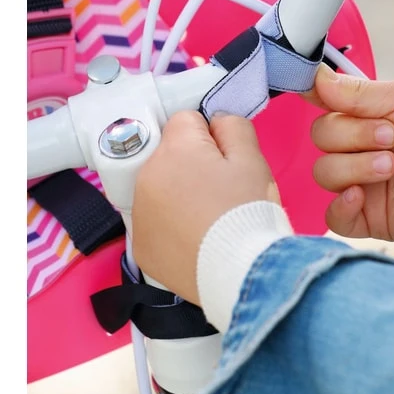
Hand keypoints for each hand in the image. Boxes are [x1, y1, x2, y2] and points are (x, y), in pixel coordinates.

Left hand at [132, 111, 278, 304]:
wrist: (242, 274)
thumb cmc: (248, 211)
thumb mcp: (253, 158)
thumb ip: (232, 125)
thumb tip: (215, 122)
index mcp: (174, 149)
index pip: (187, 120)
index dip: (212, 137)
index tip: (227, 161)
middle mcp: (146, 176)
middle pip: (170, 154)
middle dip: (192, 163)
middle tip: (221, 190)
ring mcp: (140, 213)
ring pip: (160, 186)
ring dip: (178, 192)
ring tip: (209, 217)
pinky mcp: (141, 245)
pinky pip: (155, 220)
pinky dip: (171, 225)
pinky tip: (195, 238)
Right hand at [306, 65, 393, 240]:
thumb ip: (356, 91)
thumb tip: (316, 77)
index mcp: (360, 115)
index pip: (320, 103)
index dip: (316, 96)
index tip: (321, 95)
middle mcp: (353, 147)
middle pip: (319, 136)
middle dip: (353, 134)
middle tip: (391, 137)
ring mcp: (356, 182)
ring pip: (323, 172)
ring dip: (356, 166)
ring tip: (392, 165)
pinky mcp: (364, 216)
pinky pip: (330, 215)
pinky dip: (341, 204)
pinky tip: (361, 195)